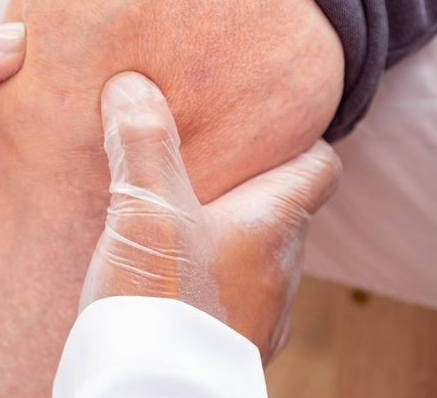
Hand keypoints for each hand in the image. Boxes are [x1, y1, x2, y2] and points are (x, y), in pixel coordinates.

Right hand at [81, 72, 341, 362]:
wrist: (151, 391)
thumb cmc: (162, 301)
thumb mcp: (145, 209)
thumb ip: (141, 142)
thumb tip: (132, 85)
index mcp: (272, 226)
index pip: (320, 169)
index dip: (302, 142)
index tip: (271, 126)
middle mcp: (277, 272)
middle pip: (283, 213)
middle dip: (248, 186)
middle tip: (204, 162)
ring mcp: (255, 315)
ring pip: (253, 258)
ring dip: (223, 233)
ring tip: (174, 216)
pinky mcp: (223, 344)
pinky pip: (227, 296)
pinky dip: (205, 276)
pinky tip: (163, 275)